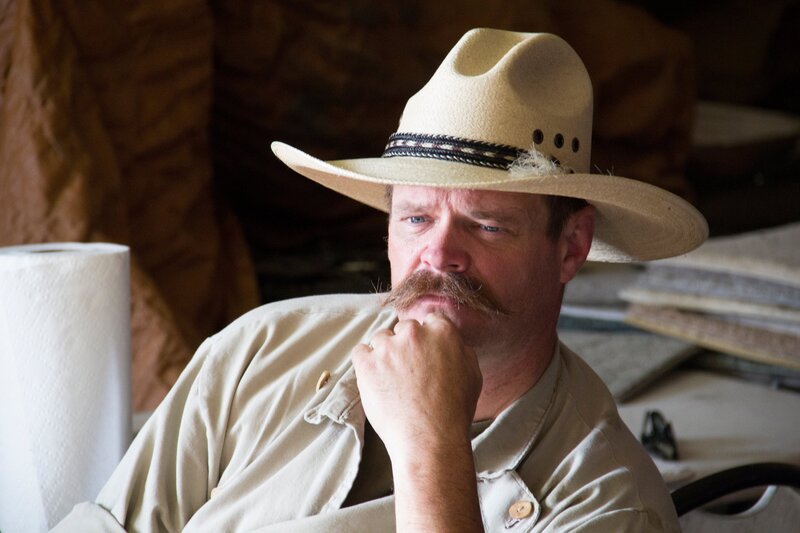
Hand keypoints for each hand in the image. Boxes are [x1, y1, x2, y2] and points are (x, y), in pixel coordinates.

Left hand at [351, 312, 482, 461]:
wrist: (430, 439)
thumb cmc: (454, 412)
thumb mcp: (472, 373)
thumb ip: (459, 348)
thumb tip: (449, 341)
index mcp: (442, 332)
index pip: (430, 320)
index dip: (428, 338)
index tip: (425, 353)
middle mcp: (414, 333)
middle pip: (404, 328)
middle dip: (405, 345)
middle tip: (409, 371)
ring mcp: (388, 347)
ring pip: (381, 339)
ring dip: (385, 353)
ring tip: (392, 380)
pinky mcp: (367, 363)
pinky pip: (360, 351)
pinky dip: (365, 362)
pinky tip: (375, 378)